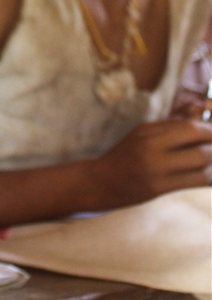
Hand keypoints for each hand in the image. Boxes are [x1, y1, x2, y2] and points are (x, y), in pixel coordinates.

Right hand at [94, 118, 211, 206]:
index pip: (189, 126)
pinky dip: (211, 177)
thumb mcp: (142, 135)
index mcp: (147, 131)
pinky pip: (196, 180)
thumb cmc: (124, 157)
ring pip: (201, 161)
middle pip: (198, 140)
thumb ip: (171, 125)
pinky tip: (210, 177)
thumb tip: (201, 112)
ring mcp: (154, 168)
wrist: (98, 182)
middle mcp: (150, 147)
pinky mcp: (157, 188)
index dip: (209, 129)